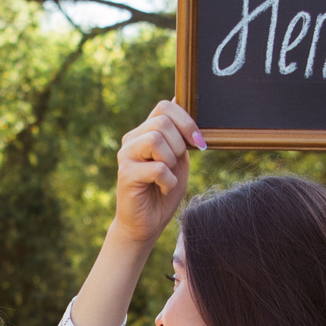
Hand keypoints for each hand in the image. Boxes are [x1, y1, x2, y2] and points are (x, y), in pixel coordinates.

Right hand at [113, 101, 201, 245]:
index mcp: (145, 132)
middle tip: (176, 165)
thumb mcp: (178, 159)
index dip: (186, 120)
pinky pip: (157, 168)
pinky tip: (162, 189)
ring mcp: (126, 156)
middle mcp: (132, 139)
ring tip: (167, 176)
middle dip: (179, 144)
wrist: (146, 224)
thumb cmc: (164, 191)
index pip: (164, 106)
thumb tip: (181, 101)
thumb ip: (181, 136)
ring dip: (171, 161)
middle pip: (161, 122)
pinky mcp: (126, 174)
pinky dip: (168, 181)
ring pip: (156, 139)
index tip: (199, 142)